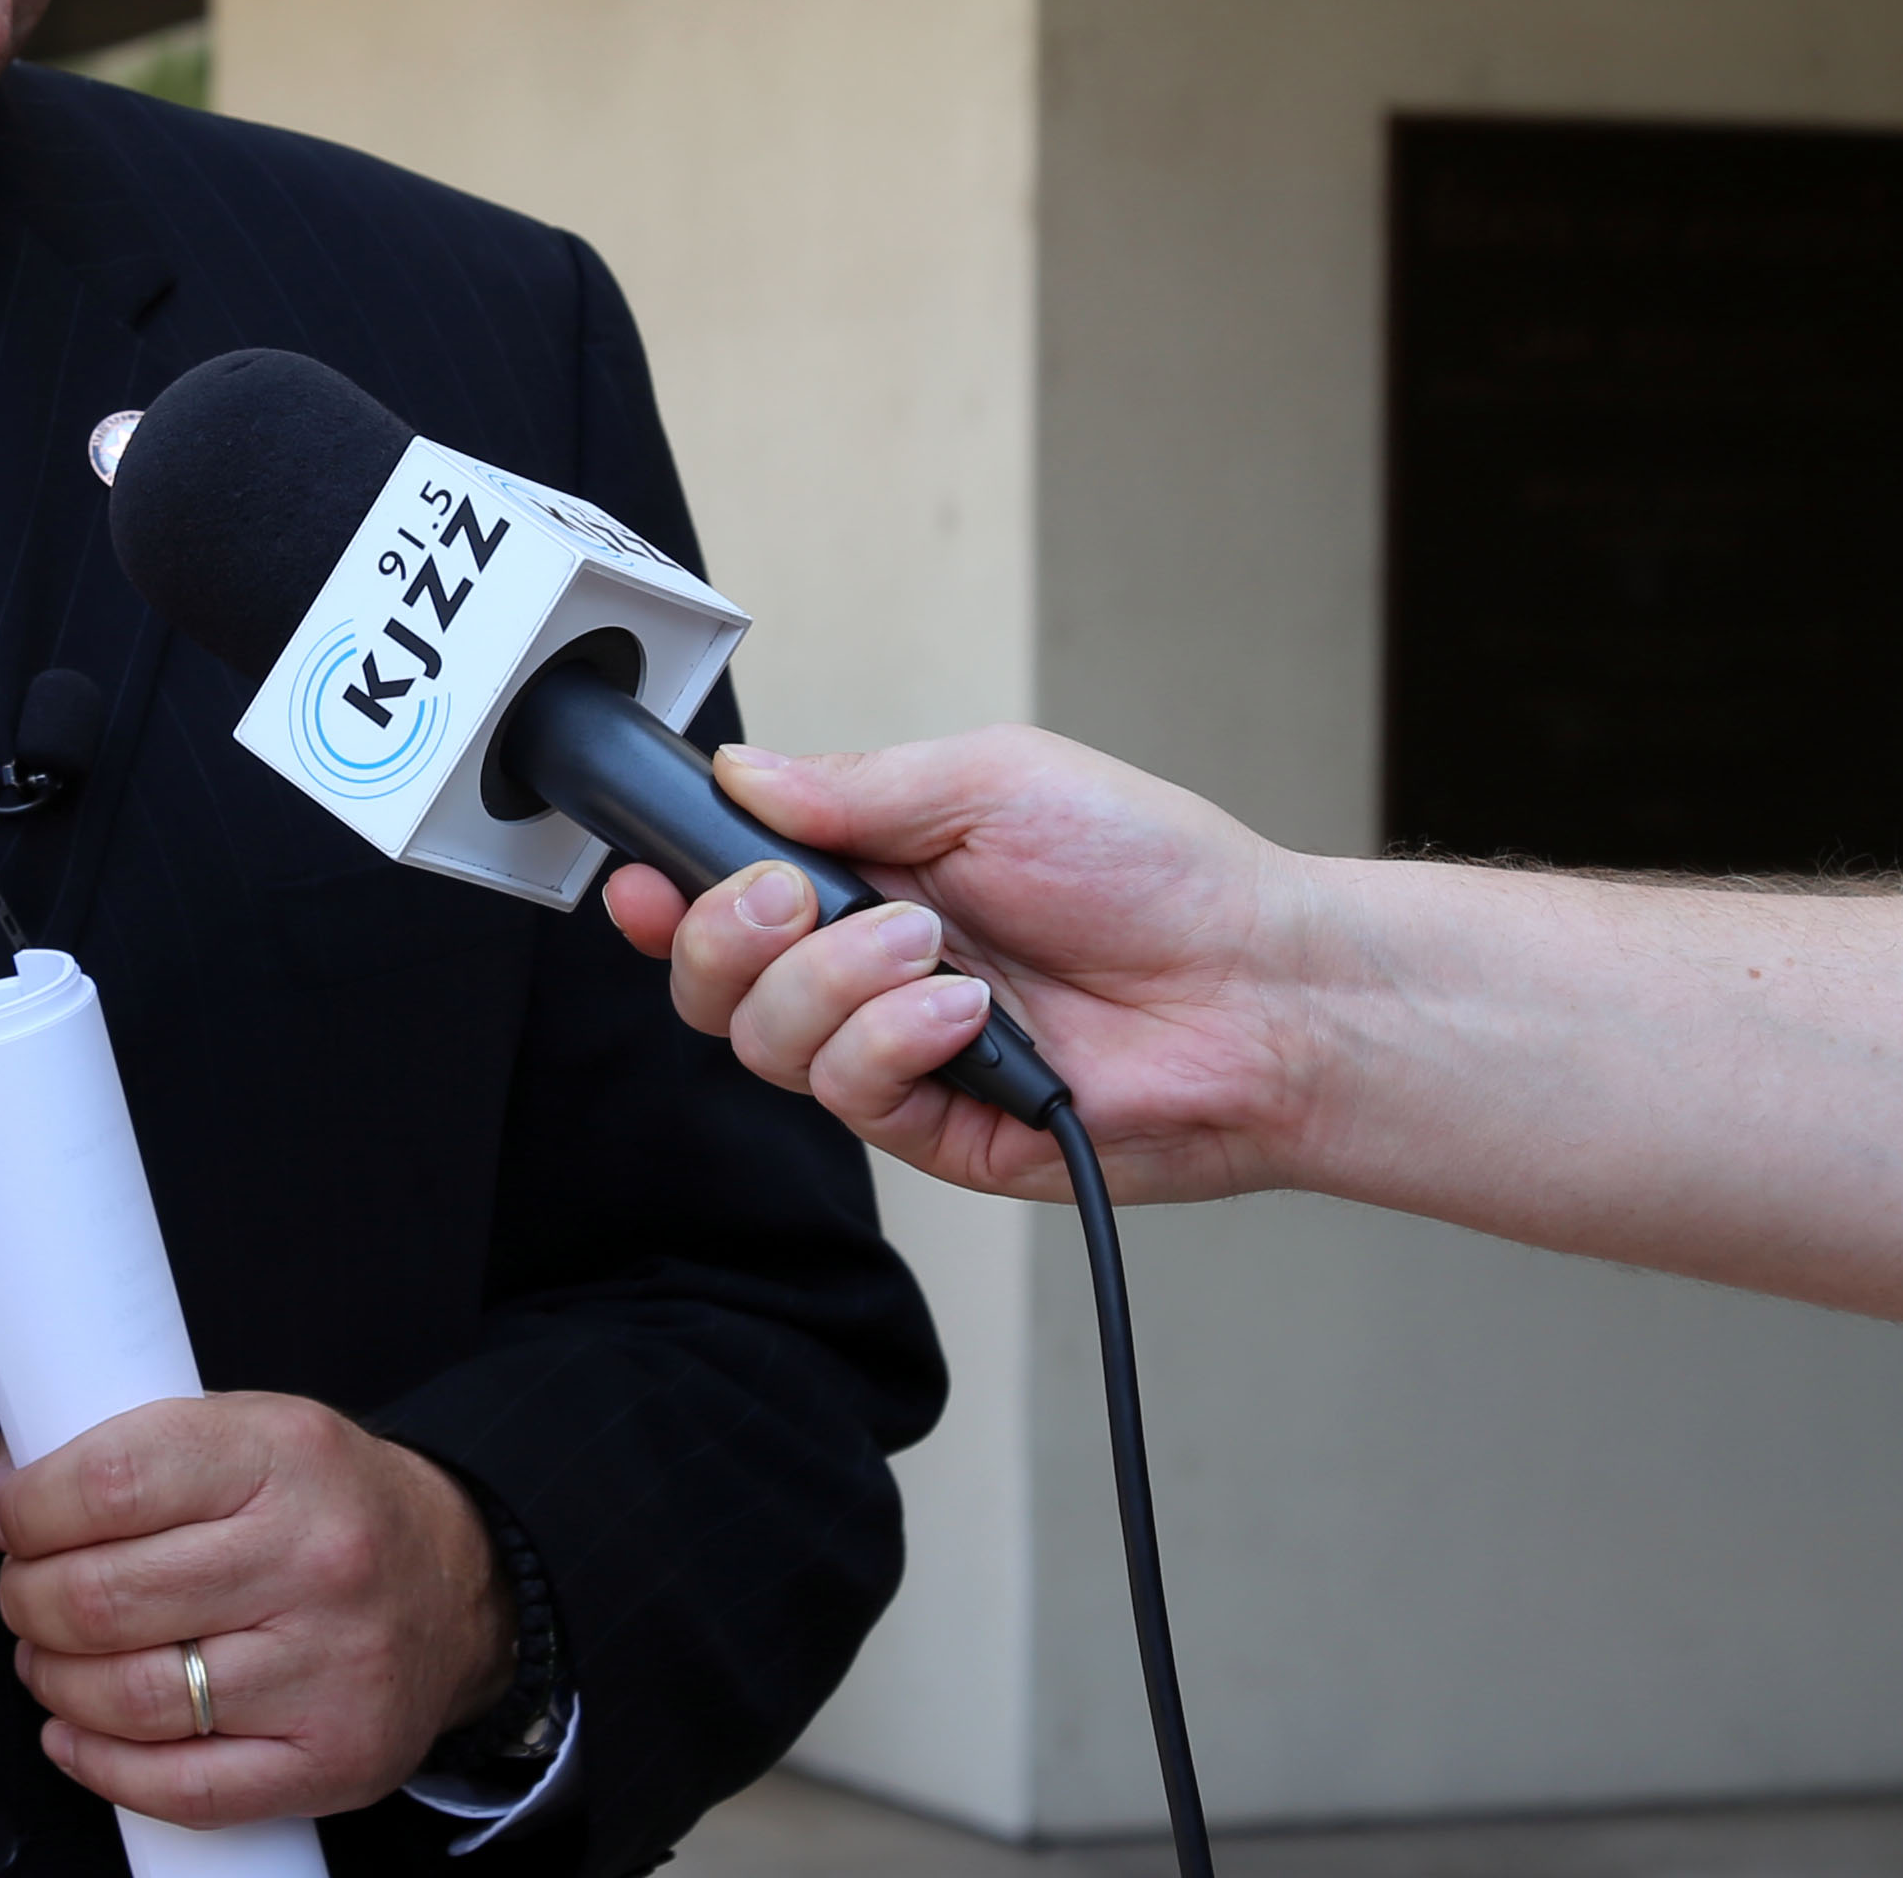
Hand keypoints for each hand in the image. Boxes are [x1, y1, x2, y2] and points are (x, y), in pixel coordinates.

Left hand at [0, 1394, 511, 1828]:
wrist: (458, 1583)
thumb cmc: (327, 1507)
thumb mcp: (237, 1434)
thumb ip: (108, 1456)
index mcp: (280, 1455)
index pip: (106, 1483)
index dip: (21, 1512)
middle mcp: (312, 1559)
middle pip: (103, 1597)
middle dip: (29, 1602)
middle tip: (26, 1596)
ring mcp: (326, 1667)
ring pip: (131, 1696)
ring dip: (55, 1684)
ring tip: (54, 1660)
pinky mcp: (330, 1758)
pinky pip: (181, 1787)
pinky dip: (101, 1766)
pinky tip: (81, 1732)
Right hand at [598, 728, 1313, 1205]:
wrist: (1259, 989)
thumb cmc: (1157, 875)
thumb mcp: (996, 781)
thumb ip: (857, 785)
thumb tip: (743, 774)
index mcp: (871, 875)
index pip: (727, 893)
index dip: (666, 893)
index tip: (643, 879)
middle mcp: (868, 969)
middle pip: (712, 981)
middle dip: (726, 935)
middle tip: (799, 899)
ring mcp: (897, 1053)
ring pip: (764, 1042)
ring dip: (833, 985)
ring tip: (934, 951)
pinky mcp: (936, 1128)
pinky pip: (849, 1095)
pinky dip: (892, 1042)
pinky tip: (967, 1013)